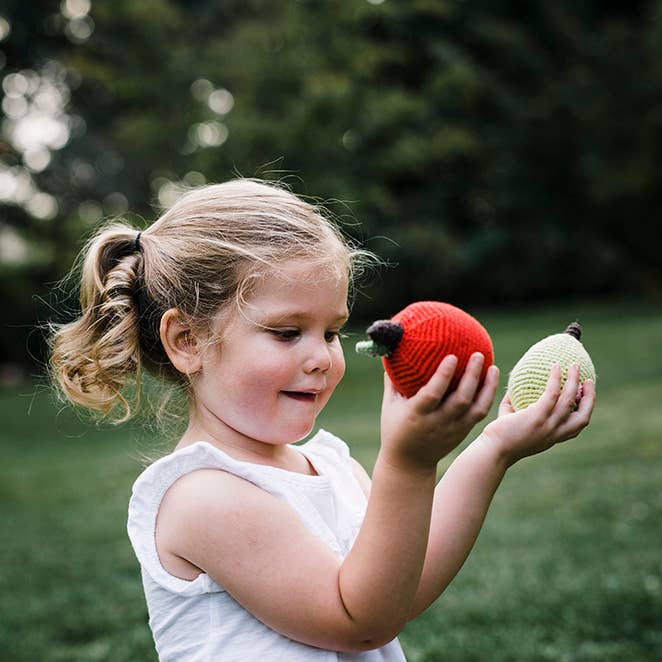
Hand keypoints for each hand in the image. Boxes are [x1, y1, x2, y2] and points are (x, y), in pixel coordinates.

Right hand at [380, 353, 499, 470]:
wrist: (409, 464)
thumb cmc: (395, 429)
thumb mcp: (390, 406)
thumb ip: (393, 381)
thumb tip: (394, 351)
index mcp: (417, 415)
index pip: (433, 394)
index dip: (444, 375)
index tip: (453, 356)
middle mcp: (437, 423)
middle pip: (460, 400)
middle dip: (472, 376)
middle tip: (479, 355)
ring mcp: (453, 429)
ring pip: (476, 408)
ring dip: (487, 387)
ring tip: (493, 367)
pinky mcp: (462, 433)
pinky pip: (479, 414)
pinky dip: (487, 397)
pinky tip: (491, 381)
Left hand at [483, 363, 594, 466]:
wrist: (492, 449)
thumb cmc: (498, 436)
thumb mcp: (512, 422)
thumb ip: (515, 407)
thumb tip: (513, 388)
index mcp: (551, 438)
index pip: (575, 428)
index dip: (584, 412)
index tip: (584, 397)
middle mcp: (554, 434)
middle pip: (583, 418)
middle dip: (590, 399)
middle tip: (589, 381)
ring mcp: (548, 426)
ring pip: (570, 401)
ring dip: (575, 382)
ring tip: (574, 365)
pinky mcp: (538, 417)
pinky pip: (552, 394)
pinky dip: (556, 380)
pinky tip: (555, 367)